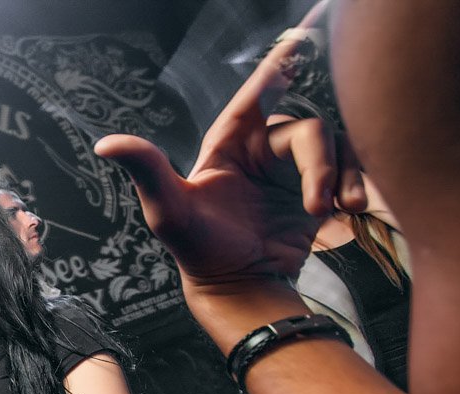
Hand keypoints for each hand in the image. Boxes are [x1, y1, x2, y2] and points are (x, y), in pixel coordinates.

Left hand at [93, 6, 365, 341]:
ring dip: (341, 176)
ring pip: (334, 148)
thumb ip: (145, 169)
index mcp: (230, 143)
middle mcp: (264, 150)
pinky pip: (347, 170)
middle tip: (317, 203)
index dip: (278, 67)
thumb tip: (104, 144)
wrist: (239, 288)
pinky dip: (354, 185)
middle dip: (320, 161)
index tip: (301, 38)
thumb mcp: (167, 210)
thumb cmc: (197, 250)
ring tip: (341, 208)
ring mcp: (293, 170)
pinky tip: (352, 210)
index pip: (257, 94)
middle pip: (308, 129)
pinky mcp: (317, 190)